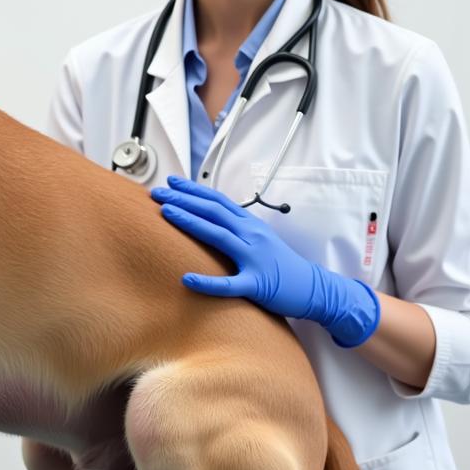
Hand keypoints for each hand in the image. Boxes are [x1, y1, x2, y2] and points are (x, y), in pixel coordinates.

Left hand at [150, 174, 379, 347]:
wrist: (312, 287)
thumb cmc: (280, 264)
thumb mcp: (258, 238)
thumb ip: (236, 227)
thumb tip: (210, 218)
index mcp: (250, 225)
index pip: (217, 201)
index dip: (193, 189)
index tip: (170, 181)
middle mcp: (251, 236)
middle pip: (213, 211)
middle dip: (183, 199)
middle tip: (157, 192)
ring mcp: (254, 258)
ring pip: (219, 236)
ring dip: (190, 222)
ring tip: (166, 213)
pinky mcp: (257, 285)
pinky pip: (230, 284)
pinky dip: (207, 282)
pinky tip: (186, 279)